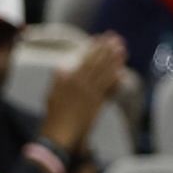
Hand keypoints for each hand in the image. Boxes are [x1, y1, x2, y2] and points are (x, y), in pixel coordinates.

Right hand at [40, 34, 125, 151]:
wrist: (60, 134)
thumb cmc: (53, 116)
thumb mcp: (51, 94)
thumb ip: (58, 79)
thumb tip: (62, 66)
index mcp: (69, 79)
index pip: (85, 59)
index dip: (95, 48)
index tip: (101, 39)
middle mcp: (81, 83)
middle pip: (97, 63)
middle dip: (107, 50)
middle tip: (116, 39)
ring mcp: (90, 93)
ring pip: (104, 72)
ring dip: (114, 60)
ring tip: (121, 49)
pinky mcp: (97, 103)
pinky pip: (108, 87)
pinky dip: (115, 78)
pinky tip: (121, 71)